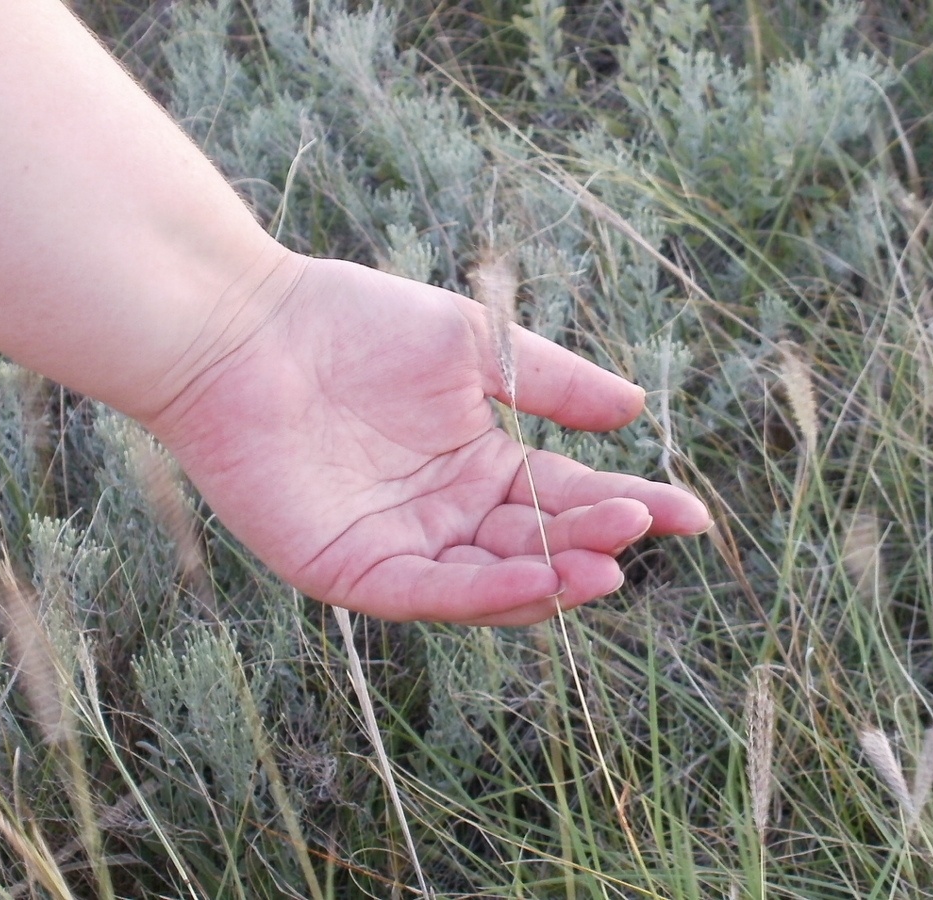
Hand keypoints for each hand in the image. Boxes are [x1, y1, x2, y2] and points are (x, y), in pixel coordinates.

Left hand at [145, 255, 709, 625]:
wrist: (242, 328)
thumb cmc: (352, 323)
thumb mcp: (473, 345)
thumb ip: (552, 383)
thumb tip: (635, 411)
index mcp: (478, 465)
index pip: (567, 496)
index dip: (628, 504)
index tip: (690, 511)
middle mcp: (447, 516)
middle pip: (539, 543)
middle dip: (595, 540)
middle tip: (643, 525)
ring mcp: (401, 549)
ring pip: (493, 583)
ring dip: (553, 578)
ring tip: (608, 565)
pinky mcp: (350, 571)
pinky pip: (430, 593)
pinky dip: (488, 591)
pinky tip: (540, 578)